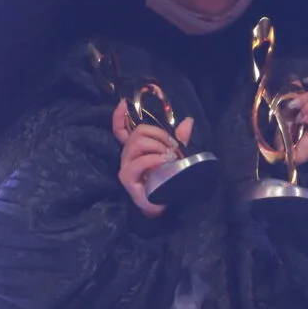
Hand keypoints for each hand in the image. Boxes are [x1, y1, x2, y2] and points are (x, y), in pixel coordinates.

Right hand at [113, 100, 192, 217]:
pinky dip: (153, 159)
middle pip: (138, 132)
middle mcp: (127, 155)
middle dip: (159, 135)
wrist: (163, 205)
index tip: (123, 103)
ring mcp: (125, 166)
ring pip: (138, 143)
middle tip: (174, 146)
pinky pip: (139, 162)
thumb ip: (179, 139)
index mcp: (135, 149)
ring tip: (170, 156)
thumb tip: (188, 121)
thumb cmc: (166, 181)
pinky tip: (164, 162)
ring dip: (158, 146)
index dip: (119, 116)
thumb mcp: (175, 156)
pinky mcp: (127, 178)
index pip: (120, 129)